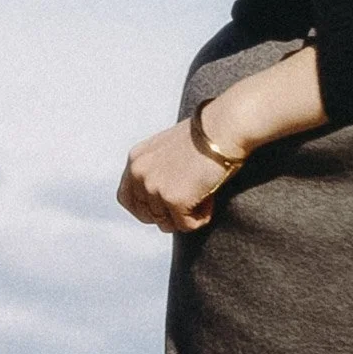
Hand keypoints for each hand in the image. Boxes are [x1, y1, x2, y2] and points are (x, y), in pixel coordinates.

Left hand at [117, 115, 236, 232]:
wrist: (226, 128)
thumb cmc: (208, 135)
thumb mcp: (171, 149)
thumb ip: (159, 170)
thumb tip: (164, 198)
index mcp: (136, 159)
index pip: (126, 198)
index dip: (146, 210)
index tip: (166, 210)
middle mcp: (139, 173)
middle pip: (147, 215)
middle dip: (169, 215)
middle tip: (192, 200)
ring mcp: (154, 187)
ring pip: (167, 223)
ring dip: (188, 215)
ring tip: (204, 194)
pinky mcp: (174, 199)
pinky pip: (187, 225)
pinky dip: (202, 217)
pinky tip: (210, 199)